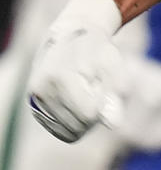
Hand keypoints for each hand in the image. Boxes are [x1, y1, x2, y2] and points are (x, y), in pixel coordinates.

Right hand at [26, 0, 125, 142]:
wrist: (68, 36)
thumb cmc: (95, 49)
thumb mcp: (112, 59)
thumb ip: (117, 87)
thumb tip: (114, 123)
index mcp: (61, 75)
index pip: (88, 112)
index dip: (103, 108)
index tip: (105, 92)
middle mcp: (43, 89)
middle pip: (79, 125)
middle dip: (95, 116)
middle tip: (98, 94)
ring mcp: (35, 101)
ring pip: (68, 132)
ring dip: (85, 122)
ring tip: (88, 99)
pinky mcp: (34, 108)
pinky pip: (58, 131)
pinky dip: (73, 125)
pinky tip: (78, 106)